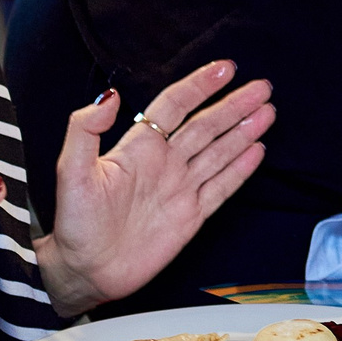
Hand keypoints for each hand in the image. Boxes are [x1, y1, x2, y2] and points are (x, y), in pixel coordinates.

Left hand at [38, 61, 275, 315]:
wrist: (87, 271)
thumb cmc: (75, 223)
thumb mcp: (73, 173)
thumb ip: (86, 131)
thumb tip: (111, 95)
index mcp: (139, 148)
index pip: (175, 106)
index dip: (199, 86)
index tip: (225, 69)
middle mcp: (164, 163)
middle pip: (206, 126)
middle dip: (234, 105)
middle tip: (263, 87)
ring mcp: (180, 188)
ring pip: (219, 152)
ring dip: (243, 131)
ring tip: (268, 112)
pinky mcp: (191, 216)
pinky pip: (221, 187)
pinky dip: (240, 169)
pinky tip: (257, 151)